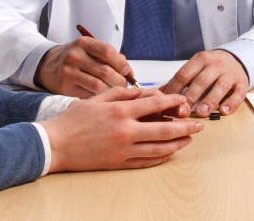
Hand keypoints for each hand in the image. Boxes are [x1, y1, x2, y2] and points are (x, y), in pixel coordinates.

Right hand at [36, 36, 132, 97]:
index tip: (127, 71)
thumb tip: (128, 71)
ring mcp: (69, 71)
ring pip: (99, 85)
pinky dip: (100, 97)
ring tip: (115, 92)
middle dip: (120, 81)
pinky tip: (102, 96)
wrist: (49, 66)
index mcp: (84, 43)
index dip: (121, 63)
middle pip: (106, 71)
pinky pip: (89, 95)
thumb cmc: (76, 59)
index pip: (108, 51)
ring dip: (111, 91)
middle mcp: (75, 55)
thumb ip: (110, 57)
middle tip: (124, 86)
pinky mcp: (65, 86)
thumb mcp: (90, 50)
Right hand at [41, 87, 202, 172]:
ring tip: (189, 139)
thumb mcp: (97, 98)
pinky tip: (169, 152)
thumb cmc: (73, 120)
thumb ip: (121, 92)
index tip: (182, 101)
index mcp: (120, 111)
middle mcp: (125, 131)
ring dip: (178, 143)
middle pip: (164, 129)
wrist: (55, 145)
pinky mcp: (119, 163)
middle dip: (185, 126)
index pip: (154, 105)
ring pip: (159, 148)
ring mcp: (124, 149)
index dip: (172, 102)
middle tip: (199, 124)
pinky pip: (147, 161)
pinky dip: (161, 156)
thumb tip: (143, 91)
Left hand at [161, 50, 248, 116]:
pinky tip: (224, 112)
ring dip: (210, 100)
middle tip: (183, 110)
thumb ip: (180, 80)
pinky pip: (238, 94)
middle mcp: (215, 65)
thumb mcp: (196, 67)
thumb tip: (158, 94)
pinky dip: (231, 103)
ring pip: (220, 87)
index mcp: (200, 60)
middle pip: (201, 81)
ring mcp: (230, 74)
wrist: (237, 58)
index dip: (175, 89)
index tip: (166, 103)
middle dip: (191, 96)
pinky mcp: (242, 83)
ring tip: (202, 113)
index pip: (184, 74)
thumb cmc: (211, 66)